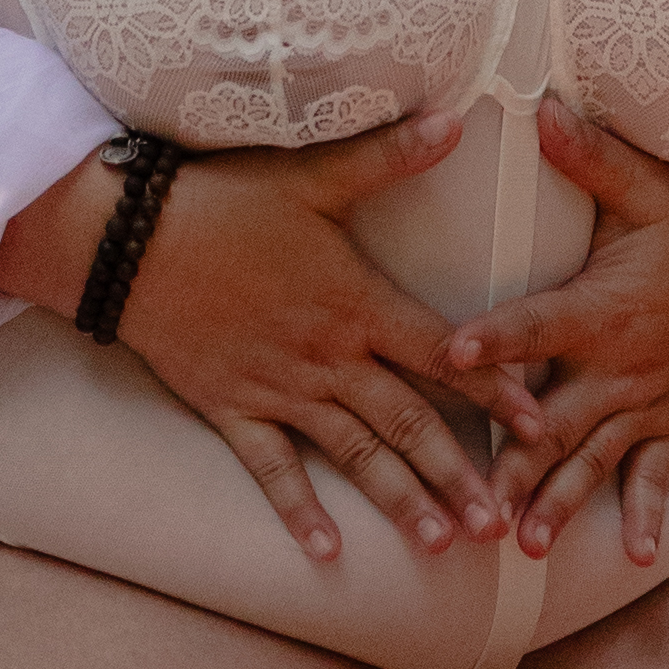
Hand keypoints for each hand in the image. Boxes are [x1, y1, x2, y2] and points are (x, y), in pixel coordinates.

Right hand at [0, 116, 504, 569]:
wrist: (128, 239)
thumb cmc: (222, 199)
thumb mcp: (310, 174)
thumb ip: (386, 155)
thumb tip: (454, 119)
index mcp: (355, 303)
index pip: (441, 354)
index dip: (495, 390)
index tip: (540, 427)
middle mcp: (326, 357)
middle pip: (405, 422)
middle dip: (457, 473)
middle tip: (500, 522)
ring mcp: (278, 389)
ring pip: (353, 454)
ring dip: (399, 500)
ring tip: (442, 544)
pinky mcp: (231, 407)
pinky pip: (272, 468)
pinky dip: (298, 509)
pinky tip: (327, 550)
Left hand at [441, 98, 668, 568]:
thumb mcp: (654, 185)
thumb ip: (592, 156)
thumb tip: (539, 108)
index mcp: (606, 308)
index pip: (537, 325)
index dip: (495, 338)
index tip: (453, 356)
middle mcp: (625, 365)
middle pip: (557, 420)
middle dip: (517, 464)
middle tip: (479, 504)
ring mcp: (655, 400)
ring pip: (598, 459)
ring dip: (562, 502)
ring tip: (529, 544)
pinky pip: (661, 474)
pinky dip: (646, 514)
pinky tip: (632, 555)